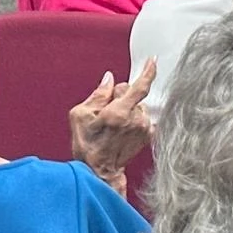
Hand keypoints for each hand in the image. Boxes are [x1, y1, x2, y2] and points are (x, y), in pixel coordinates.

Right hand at [69, 60, 155, 189]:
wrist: (98, 171)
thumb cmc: (87, 145)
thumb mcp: (80, 115)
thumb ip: (98, 94)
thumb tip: (109, 80)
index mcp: (119, 113)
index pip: (140, 87)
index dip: (148, 72)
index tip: (152, 61)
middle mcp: (135, 120)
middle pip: (133, 93)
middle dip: (120, 96)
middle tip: (106, 111)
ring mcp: (143, 129)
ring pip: (138, 105)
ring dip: (127, 108)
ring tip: (113, 123)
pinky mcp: (147, 136)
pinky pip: (142, 116)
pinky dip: (134, 117)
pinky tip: (122, 128)